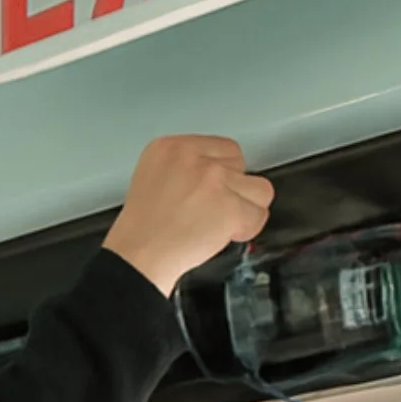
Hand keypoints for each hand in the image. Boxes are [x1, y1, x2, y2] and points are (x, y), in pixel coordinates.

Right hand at [102, 135, 274, 296]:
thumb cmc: (144, 228)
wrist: (141, 254)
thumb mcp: (153, 176)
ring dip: (248, 207)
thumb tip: (215, 171)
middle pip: (242, 166)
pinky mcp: (229, 207)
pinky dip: (248, 229)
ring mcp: (214, 180)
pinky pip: (259, 215)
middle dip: (234, 189)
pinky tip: (228, 233)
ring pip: (259, 189)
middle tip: (215, 209)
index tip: (215, 189)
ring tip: (226, 220)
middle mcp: (194, 158)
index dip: (223, 172)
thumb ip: (185, 166)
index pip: (223, 148)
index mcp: (172, 147)